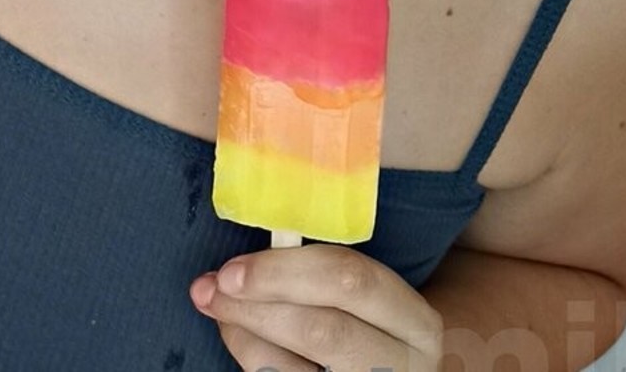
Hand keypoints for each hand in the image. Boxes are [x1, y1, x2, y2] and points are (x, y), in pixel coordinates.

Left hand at [190, 243, 443, 370]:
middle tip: (210, 290)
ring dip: (245, 338)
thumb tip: (246, 263)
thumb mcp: (373, 299)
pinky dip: (254, 362)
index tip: (232, 268)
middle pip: (323, 331)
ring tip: (218, 313)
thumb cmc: (375, 325)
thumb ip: (326, 274)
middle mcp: (405, 367)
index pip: (351, 280)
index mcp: (416, 321)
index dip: (285, 271)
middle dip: (257, 306)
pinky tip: (240, 340)